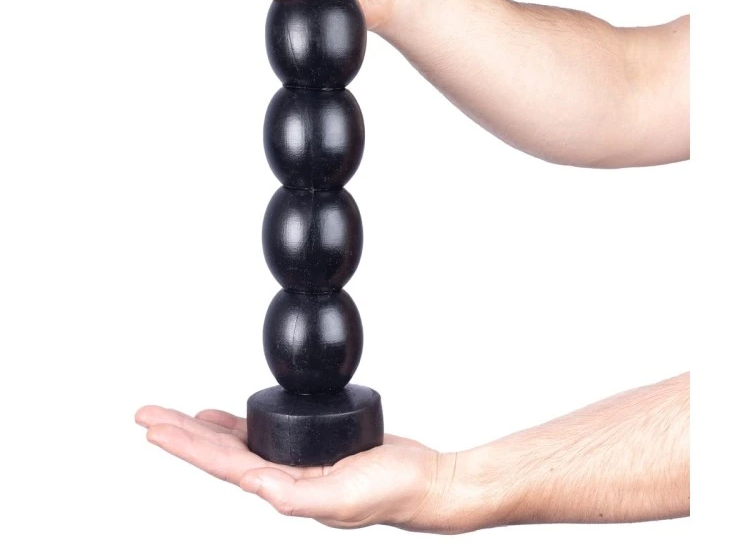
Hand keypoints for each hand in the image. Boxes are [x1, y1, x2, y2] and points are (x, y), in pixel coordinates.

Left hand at [135, 406, 470, 531]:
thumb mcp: (345, 497)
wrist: (423, 482)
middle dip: (179, 432)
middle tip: (145, 413)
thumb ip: (300, 496)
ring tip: (173, 416)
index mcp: (281, 488)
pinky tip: (223, 416)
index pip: (220, 464)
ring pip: (234, 442)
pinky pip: (262, 430)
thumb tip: (258, 487)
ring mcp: (293, 461)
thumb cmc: (390, 493)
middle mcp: (280, 476)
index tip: (154, 427)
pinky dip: (236, 422)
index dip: (185, 445)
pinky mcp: (310, 445)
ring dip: (201, 429)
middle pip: (217, 451)